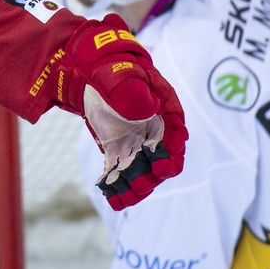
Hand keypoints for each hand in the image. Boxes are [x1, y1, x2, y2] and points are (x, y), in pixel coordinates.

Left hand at [58, 14, 186, 209]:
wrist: (93, 71)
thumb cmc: (113, 70)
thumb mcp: (123, 75)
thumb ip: (134, 92)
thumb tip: (145, 108)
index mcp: (165, 110)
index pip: (176, 136)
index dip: (171, 153)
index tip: (164, 167)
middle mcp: (155, 131)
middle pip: (160, 160)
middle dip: (150, 176)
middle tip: (138, 186)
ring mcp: (138, 142)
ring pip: (140, 169)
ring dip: (132, 185)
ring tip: (119, 198)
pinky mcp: (120, 149)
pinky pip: (120, 169)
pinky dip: (115, 183)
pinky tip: (107, 194)